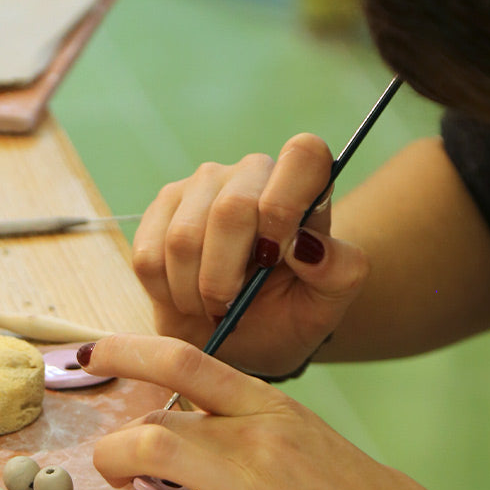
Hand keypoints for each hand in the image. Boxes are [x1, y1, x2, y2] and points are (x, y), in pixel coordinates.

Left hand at [83, 335, 464, 489]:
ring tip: (112, 489)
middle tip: (111, 462)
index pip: (186, 360)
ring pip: (157, 454)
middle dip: (116, 441)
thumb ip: (246, 427)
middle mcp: (258, 439)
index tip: (90, 350)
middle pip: (158, 416)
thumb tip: (185, 424)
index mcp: (270, 407)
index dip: (128, 350)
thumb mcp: (305, 439)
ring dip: (116, 467)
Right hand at [131, 134, 369, 375]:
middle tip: (230, 307)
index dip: (285, 206)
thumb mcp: (327, 305)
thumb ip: (340, 272)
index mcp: (303, 185)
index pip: (304, 154)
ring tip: (210, 307)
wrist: (243, 335)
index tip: (274, 257)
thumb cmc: (288, 313)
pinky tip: (184, 296)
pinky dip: (165, 292)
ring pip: (183, 237)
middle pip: (230, 210)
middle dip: (226, 277)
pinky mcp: (161, 208)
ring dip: (194, 292)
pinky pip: (149, 254)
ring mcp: (202, 185)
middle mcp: (253, 172)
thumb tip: (307, 245)